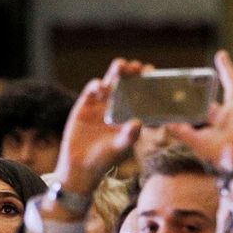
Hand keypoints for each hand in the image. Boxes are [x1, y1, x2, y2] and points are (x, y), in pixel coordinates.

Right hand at [52, 59, 150, 199]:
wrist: (80, 167)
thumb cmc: (105, 159)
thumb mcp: (120, 148)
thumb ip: (129, 136)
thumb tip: (138, 122)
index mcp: (130, 113)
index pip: (141, 93)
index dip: (146, 82)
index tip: (152, 73)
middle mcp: (117, 105)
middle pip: (126, 83)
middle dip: (132, 72)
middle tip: (137, 65)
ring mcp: (101, 103)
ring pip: (110, 82)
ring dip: (115, 72)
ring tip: (120, 65)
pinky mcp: (85, 105)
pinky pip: (92, 90)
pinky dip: (96, 86)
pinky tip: (101, 86)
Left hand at [166, 49, 232, 168]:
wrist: (231, 161)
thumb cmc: (215, 154)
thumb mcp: (194, 139)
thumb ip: (180, 130)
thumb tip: (165, 122)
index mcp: (219, 118)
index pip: (212, 101)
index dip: (205, 90)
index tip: (197, 78)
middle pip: (232, 86)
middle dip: (227, 70)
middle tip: (221, 54)